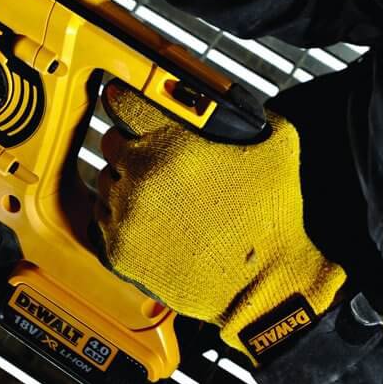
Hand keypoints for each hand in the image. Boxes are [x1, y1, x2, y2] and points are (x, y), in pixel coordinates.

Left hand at [96, 83, 346, 361]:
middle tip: (157, 161)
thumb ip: (254, 112)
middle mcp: (139, 178)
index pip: (124, 104)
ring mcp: (125, 217)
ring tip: (160, 199)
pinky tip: (150, 224)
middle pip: (111, 144)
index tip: (121, 99)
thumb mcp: (279, 145)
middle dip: (131, 147)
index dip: (125, 99)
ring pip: (105, 184)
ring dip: (124, 185)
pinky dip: (120, 220)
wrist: (264, 284)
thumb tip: (238, 104)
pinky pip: (102, 222)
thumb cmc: (270, 218)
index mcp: (170, 145)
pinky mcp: (119, 252)